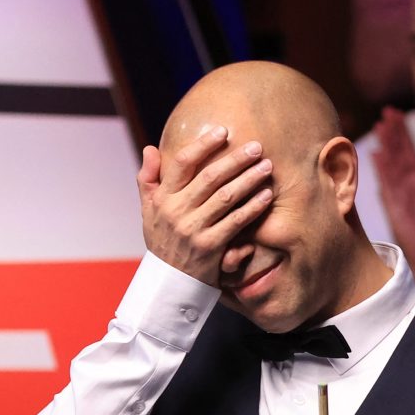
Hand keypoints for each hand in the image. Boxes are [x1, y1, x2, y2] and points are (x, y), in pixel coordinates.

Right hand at [136, 126, 272, 286]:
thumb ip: (148, 180)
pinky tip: (266, 196)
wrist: (167, 282)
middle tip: (257, 147)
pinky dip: (253, 208)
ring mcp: (194, 229)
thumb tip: (150, 149)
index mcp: (163, 198)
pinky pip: (236, 222)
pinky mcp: (210, 247)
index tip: (224, 131)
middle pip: (210, 177)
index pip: (183, 163)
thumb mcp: (148, 211)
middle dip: (236, 160)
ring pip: (226, 197)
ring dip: (249, 180)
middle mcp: (177, 211)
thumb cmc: (162, 241)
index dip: (204, 145)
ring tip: (267, 167)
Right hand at [372, 106, 414, 289]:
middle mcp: (408, 192)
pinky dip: (384, 171)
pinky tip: (378, 154)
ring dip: (388, 146)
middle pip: (399, 157)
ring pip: (393, 167)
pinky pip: (389, 187)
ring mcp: (401, 200)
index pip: (411, 157)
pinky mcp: (397, 212)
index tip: (399, 116)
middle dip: (394, 134)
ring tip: (382, 124)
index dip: (405, 137)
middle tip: (387, 110)